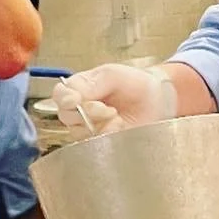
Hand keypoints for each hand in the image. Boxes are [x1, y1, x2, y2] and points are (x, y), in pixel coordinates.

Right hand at [53, 64, 176, 136]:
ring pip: (79, 131)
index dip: (64, 99)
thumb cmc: (135, 84)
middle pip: (66, 115)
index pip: (60, 94)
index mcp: (79, 88)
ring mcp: (89, 127)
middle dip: (87, 113)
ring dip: (99, 125)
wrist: (158, 101)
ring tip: (117, 116)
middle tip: (108, 109)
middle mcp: (79, 109)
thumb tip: (75, 95)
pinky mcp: (100, 142)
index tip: (75, 100)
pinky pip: (94, 144)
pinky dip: (107, 135)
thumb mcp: (115, 74)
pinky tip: (119, 127)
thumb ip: (94, 82)